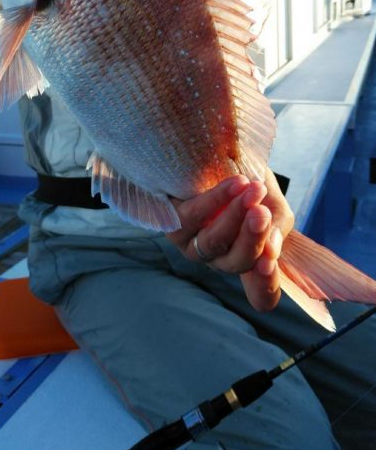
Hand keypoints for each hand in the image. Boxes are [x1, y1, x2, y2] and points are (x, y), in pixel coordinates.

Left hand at [169, 169, 294, 311]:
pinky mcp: (172, 222)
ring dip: (234, 217)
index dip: (266, 287)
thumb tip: (271, 249)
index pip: (260, 294)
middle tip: (263, 213)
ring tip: (253, 192)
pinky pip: (192, 217)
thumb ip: (276, 225)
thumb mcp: (271, 203)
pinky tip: (236, 184)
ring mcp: (192, 244)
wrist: (212, 155)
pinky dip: (216, 199)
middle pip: (237, 263)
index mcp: (245, 259)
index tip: (270, 264)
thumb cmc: (247, 183)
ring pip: (213, 242)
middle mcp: (218, 258)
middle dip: (252, 238)